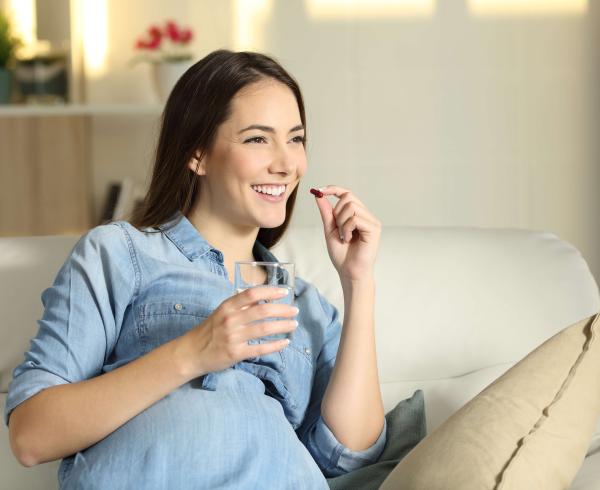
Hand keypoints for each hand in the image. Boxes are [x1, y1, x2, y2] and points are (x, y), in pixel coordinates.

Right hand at [182, 287, 297, 376]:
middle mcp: (231, 320)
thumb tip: (264, 299)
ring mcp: (233, 337)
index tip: (284, 292)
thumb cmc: (209, 331)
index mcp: (227, 306)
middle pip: (263, 311)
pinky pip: (260, 348)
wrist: (191, 353)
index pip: (252, 294)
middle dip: (282, 309)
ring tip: (293, 324)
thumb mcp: (221, 313)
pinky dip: (275, 345)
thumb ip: (240, 306)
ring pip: (264, 329)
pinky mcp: (236, 353)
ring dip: (282, 326)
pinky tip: (284, 342)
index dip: (270, 291)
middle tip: (295, 310)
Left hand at [311, 185, 380, 281]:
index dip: (333, 189)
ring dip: (341, 222)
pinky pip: (355, 218)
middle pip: (348, 197)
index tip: (319, 190)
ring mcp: (372, 221)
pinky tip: (348, 239)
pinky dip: (347, 228)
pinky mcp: (374, 228)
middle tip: (338, 230)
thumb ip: (327, 213)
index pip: (347, 194)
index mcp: (356, 214)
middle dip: (337, 213)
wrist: (348, 271)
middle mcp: (366, 215)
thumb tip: (319, 195)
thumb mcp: (330, 230)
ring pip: (351, 206)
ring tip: (344, 237)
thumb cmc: (342, 254)